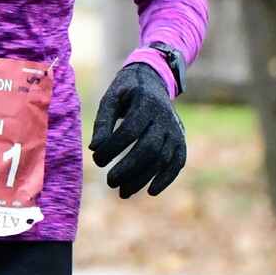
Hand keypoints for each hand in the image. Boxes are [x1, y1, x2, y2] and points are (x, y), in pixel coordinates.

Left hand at [90, 61, 186, 197]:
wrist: (153, 82)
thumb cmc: (126, 93)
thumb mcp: (110, 99)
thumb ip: (102, 122)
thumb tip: (95, 149)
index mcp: (145, 102)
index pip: (130, 130)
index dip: (113, 148)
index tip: (97, 160)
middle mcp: (164, 117)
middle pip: (149, 148)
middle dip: (128, 168)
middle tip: (110, 182)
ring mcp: (175, 130)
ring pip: (162, 159)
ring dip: (143, 178)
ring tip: (122, 192)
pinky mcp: (180, 140)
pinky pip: (178, 162)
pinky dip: (166, 178)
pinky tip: (150, 191)